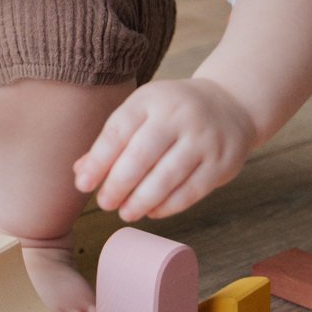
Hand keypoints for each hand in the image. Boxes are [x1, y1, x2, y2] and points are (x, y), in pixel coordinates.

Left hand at [73, 78, 255, 220]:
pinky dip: (168, 206)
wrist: (230, 104)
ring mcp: (204, 139)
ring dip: (141, 200)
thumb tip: (81, 172)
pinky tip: (152, 211)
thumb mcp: (141, 112)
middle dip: (118, 184)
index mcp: (151, 99)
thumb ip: (112, 141)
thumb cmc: (171, 112)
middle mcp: (179, 116)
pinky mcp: (222, 162)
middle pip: (141, 156)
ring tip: (125, 212)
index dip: (98, 161)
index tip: (84, 184)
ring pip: (167, 177)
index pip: (118, 131)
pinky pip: (191, 191)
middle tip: (105, 203)